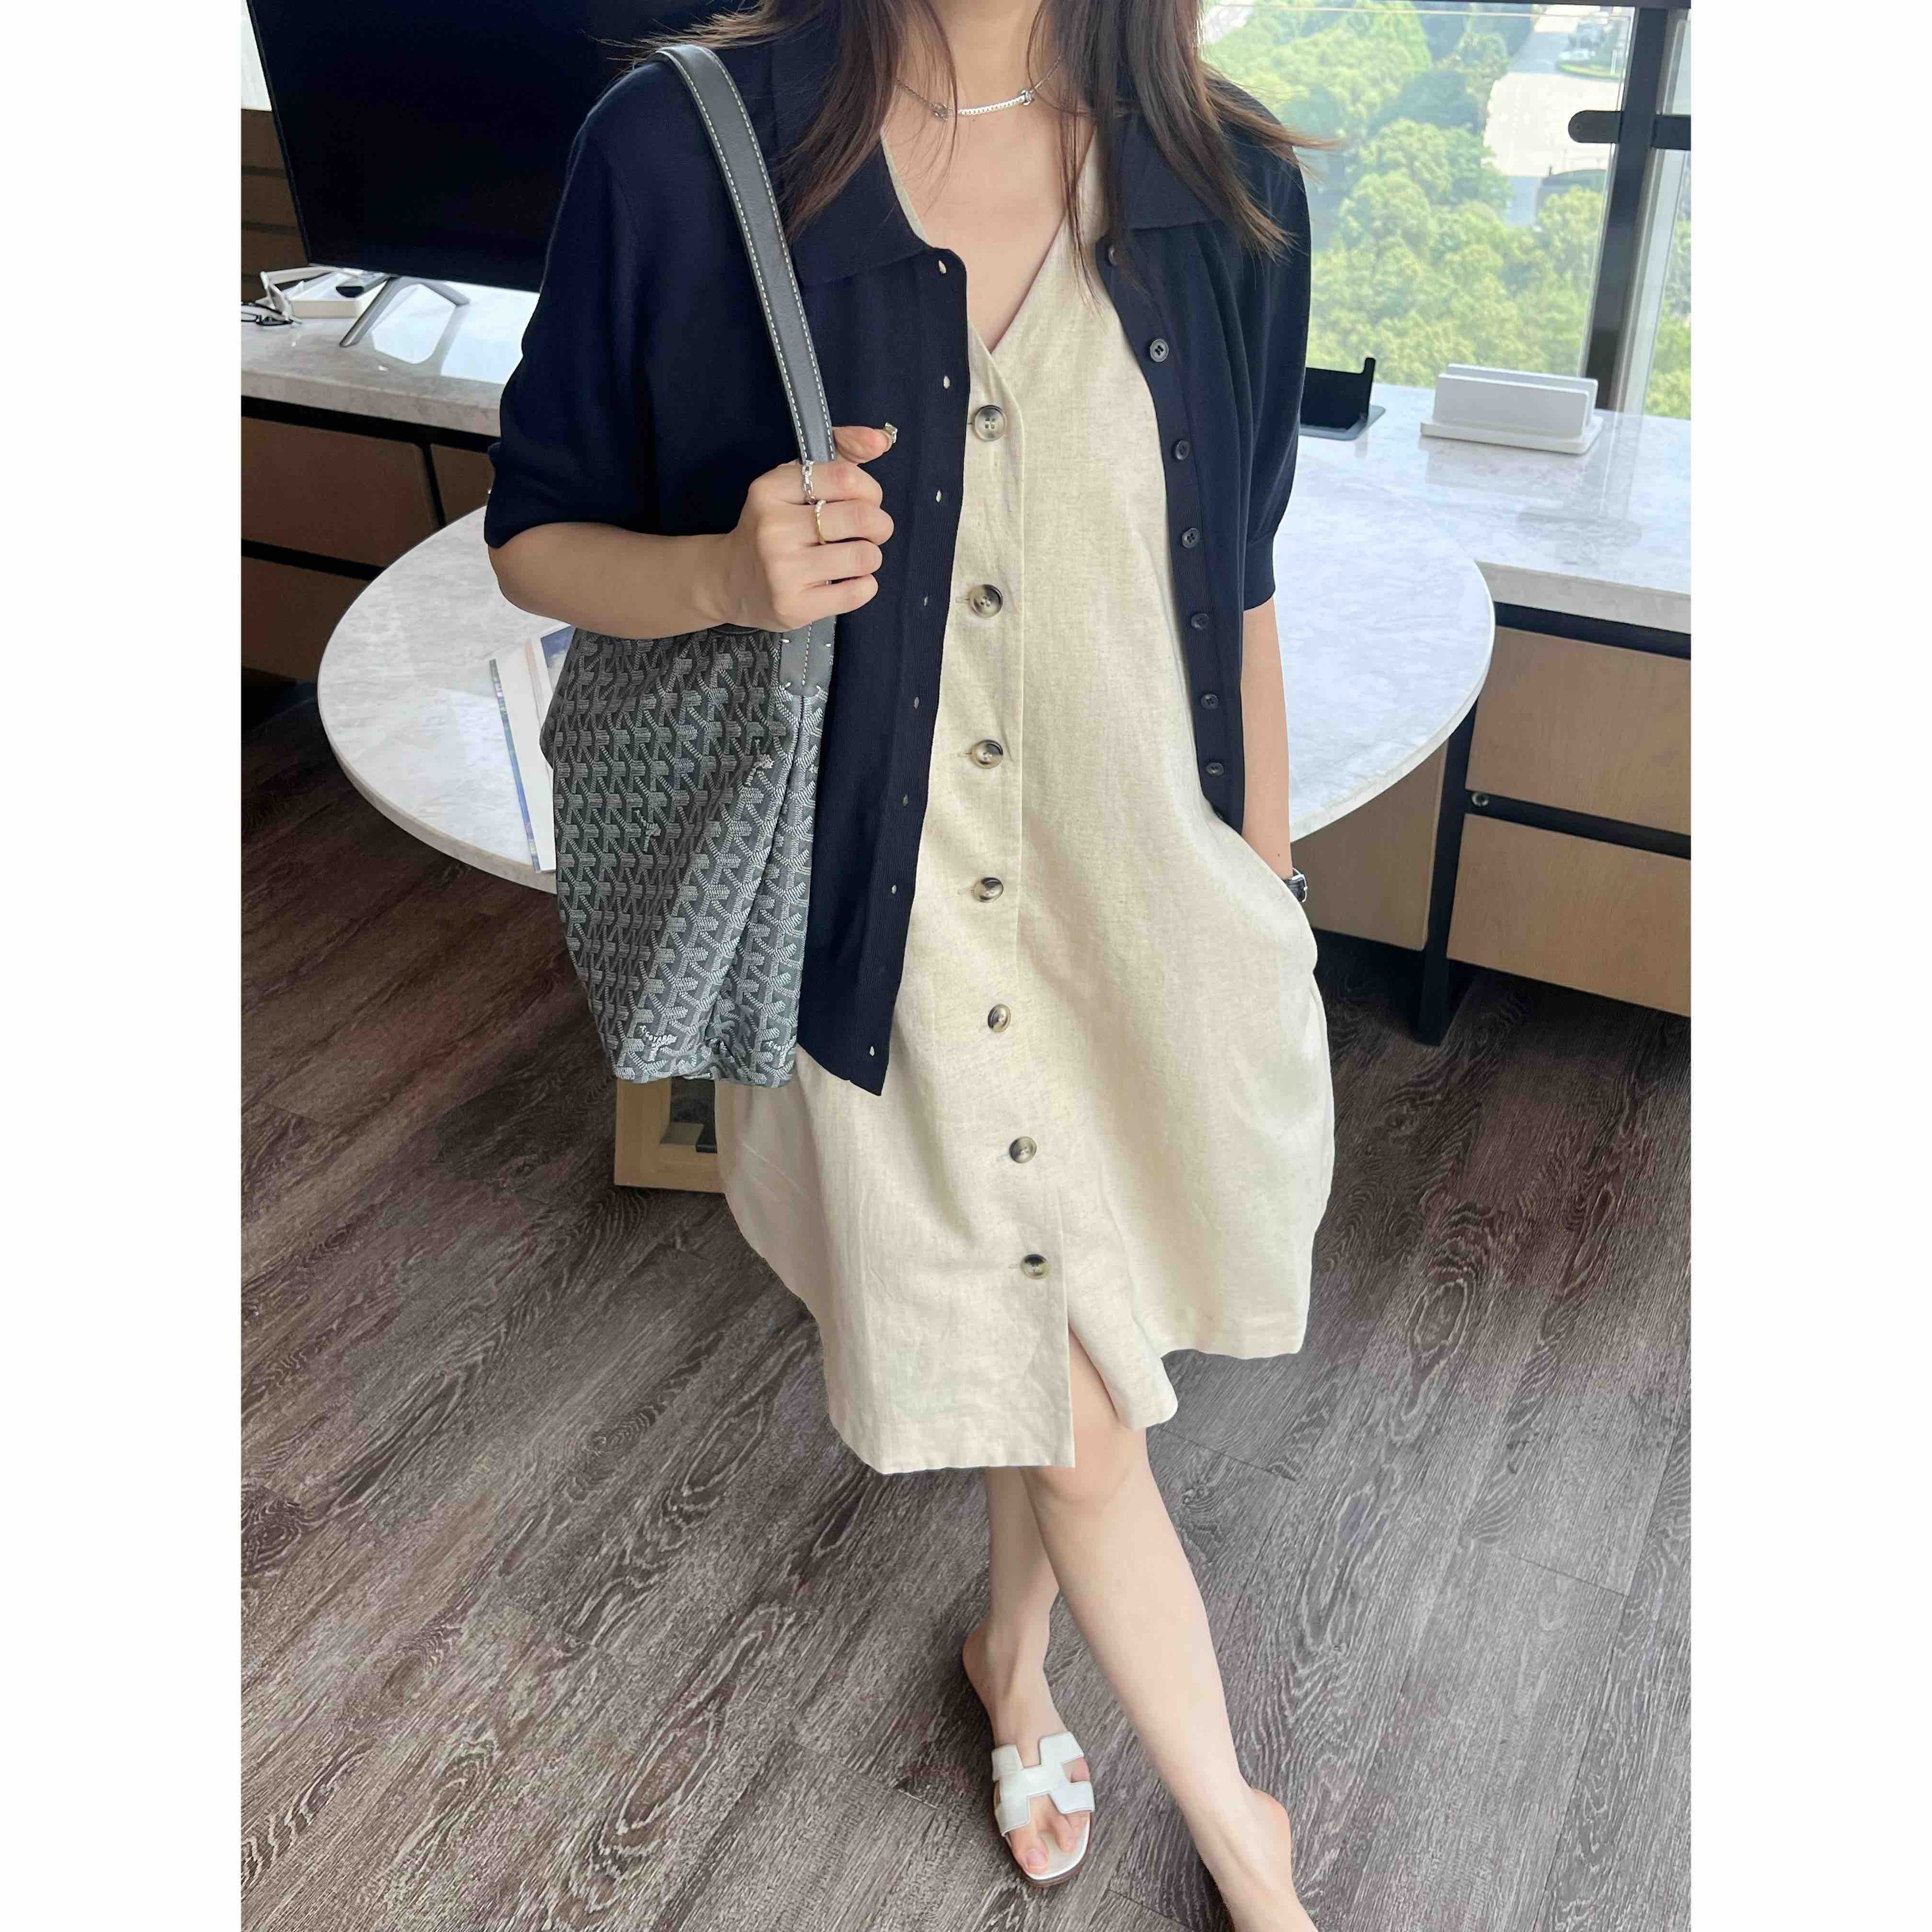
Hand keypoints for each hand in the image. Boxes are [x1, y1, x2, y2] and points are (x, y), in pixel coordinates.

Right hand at [709, 425, 895, 630]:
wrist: (730, 579)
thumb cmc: (773, 525)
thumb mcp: (794, 481)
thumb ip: (840, 453)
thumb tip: (881, 440)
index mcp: (772, 489)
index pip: (845, 478)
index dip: (870, 490)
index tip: (866, 501)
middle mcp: (774, 528)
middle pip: (860, 518)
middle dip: (880, 525)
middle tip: (872, 532)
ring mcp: (782, 571)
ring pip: (863, 556)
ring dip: (872, 556)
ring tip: (856, 557)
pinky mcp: (794, 606)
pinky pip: (857, 592)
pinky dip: (865, 585)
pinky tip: (848, 580)